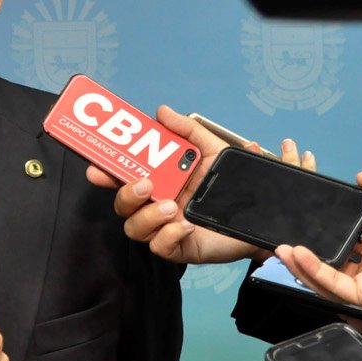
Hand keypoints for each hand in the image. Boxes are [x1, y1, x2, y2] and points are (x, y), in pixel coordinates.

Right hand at [85, 106, 315, 264]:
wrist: (264, 212)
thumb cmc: (234, 183)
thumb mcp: (213, 149)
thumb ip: (187, 130)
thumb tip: (161, 111)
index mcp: (161, 181)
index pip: (124, 178)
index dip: (106, 173)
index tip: (97, 168)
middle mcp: (158, 205)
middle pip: (123, 205)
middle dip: (125, 194)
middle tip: (145, 184)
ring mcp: (167, 229)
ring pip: (136, 229)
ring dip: (148, 216)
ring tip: (172, 207)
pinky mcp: (182, 248)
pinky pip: (160, 248)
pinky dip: (167, 236)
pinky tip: (184, 226)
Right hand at [279, 171, 361, 322]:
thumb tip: (361, 176)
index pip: (348, 243)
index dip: (329, 235)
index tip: (311, 223)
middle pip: (331, 263)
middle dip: (307, 254)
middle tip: (287, 240)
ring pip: (325, 277)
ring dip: (301, 264)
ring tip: (280, 249)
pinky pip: (332, 285)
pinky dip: (312, 270)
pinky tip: (298, 254)